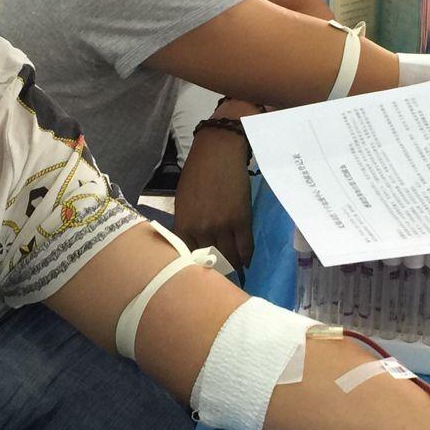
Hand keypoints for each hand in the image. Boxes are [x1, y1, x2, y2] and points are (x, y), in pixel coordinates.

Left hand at [174, 128, 254, 269]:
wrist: (217, 153)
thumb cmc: (196, 174)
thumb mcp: (182, 202)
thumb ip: (185, 225)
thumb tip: (191, 244)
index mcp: (184, 226)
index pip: (187, 258)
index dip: (195, 268)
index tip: (201, 274)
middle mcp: (202, 231)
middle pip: (210, 261)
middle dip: (215, 270)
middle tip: (220, 277)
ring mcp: (223, 227)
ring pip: (229, 257)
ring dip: (233, 267)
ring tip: (234, 272)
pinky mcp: (242, 221)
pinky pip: (245, 247)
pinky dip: (247, 257)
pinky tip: (246, 262)